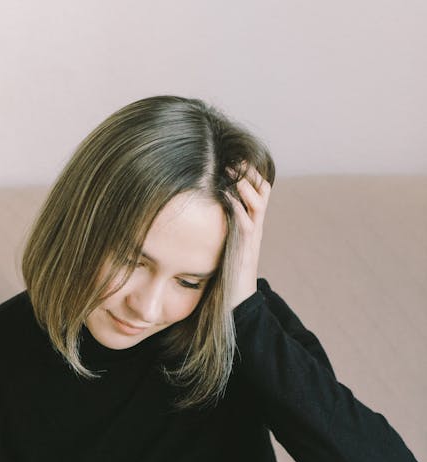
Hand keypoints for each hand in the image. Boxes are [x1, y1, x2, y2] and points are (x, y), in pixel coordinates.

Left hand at [226, 164, 271, 309]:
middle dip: (249, 172)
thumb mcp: (223, 246)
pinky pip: (246, 222)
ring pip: (257, 202)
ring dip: (244, 184)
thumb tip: (199, 215)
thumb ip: (219, 230)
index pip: (257, 192)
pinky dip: (237, 206)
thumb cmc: (226, 277)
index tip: (233, 158)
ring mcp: (253, 238)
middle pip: (262, 191)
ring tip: (230, 170)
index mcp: (251, 226)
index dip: (249, 174)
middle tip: (233, 157)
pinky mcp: (246, 249)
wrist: (236, 304)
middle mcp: (255, 228)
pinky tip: (225, 195)